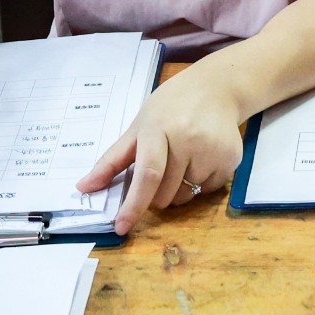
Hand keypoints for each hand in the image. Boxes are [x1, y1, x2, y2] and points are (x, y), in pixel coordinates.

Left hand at [77, 66, 244, 234]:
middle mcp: (188, 140)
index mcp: (159, 129)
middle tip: (161, 166)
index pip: (147, 174)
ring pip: (185, 197)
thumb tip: (83, 187)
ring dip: (178, 189)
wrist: (217, 87)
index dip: (133, 205)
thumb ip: (112, 159)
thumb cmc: (171, 106)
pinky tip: (202, 158)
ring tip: (183, 158)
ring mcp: (212, 151)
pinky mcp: (231, 160)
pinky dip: (200, 183)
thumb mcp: (139, 125)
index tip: (121, 227)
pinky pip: (207, 191)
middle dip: (155, 193)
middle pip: (164, 194)